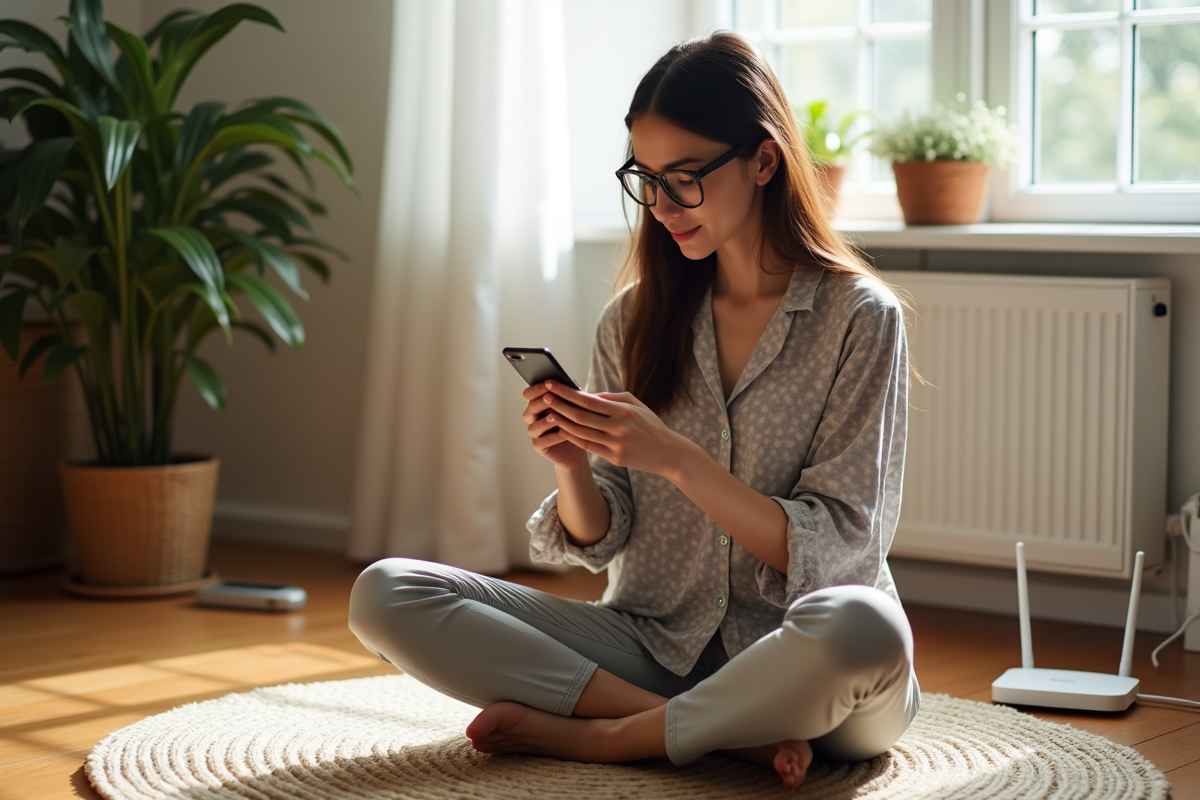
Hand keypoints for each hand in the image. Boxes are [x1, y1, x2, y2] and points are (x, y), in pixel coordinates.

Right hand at [521, 382, 585, 469]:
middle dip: (541, 402)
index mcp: (539, 404)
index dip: (536, 389)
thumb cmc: (577, 422)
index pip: (529, 394)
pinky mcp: (539, 446)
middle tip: (550, 397)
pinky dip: (552, 437)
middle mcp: (533, 418)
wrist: (581, 444)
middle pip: (530, 408)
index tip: (548, 384)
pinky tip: (563, 433)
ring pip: (533, 426)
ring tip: (555, 417)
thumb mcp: (577, 406)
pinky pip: (541, 441)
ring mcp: (535, 433)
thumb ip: (572, 395)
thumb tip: (574, 385)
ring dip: (545, 421)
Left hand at [540, 381, 693, 478]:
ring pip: (580, 432)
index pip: (588, 400)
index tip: (552, 384)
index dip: (567, 393)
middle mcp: (618, 427)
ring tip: (549, 413)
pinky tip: (562, 430)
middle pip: (580, 416)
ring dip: (562, 422)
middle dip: (559, 405)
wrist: (669, 453)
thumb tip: (589, 394)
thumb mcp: (637, 405)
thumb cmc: (651, 426)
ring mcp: (615, 444)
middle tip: (544, 397)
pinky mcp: (614, 458)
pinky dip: (573, 437)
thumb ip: (613, 398)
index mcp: (623, 410)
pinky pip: (587, 446)